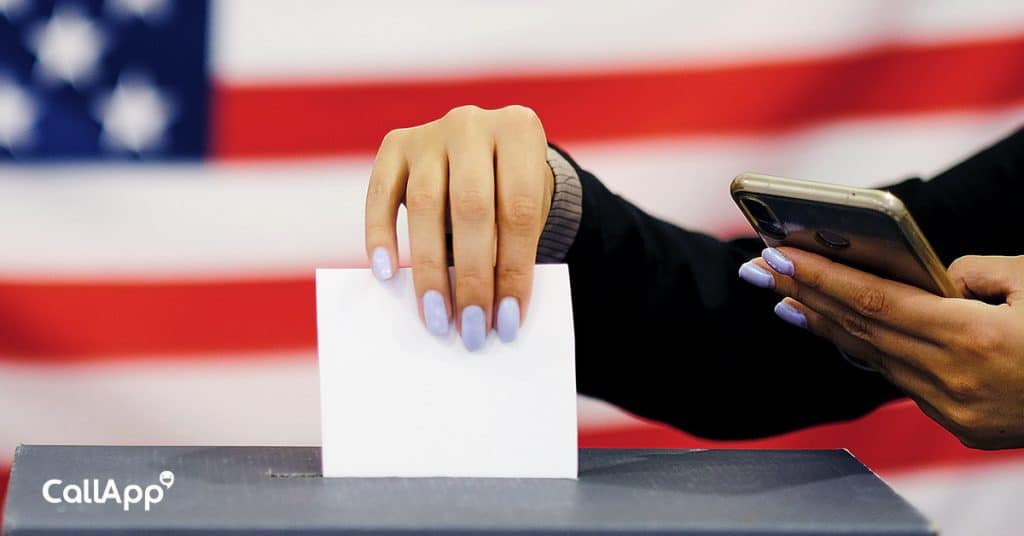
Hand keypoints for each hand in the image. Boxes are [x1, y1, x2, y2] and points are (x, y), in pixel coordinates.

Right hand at [364, 105, 553, 349]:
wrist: (487, 148)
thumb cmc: (511, 192)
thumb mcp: (527, 208)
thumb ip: (513, 247)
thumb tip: (490, 315)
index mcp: (519, 131)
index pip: (518, 209)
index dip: (514, 269)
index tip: (508, 320)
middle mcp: (472, 123)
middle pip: (471, 207)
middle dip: (472, 277)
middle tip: (472, 328)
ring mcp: (429, 131)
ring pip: (424, 205)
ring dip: (430, 270)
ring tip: (437, 317)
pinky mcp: (393, 145)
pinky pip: (380, 194)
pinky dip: (380, 235)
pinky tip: (385, 274)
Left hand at [739, 249, 1023, 448]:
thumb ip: (973, 272)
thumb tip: (927, 276)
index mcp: (973, 337)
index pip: (873, 300)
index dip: (820, 277)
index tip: (776, 256)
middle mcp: (954, 378)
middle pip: (860, 329)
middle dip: (804, 296)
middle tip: (759, 270)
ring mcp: (953, 409)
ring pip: (872, 357)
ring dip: (825, 325)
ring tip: (785, 298)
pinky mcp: (958, 426)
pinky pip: (899, 379)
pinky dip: (866, 350)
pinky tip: (838, 330)